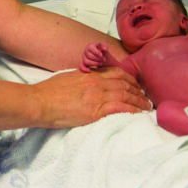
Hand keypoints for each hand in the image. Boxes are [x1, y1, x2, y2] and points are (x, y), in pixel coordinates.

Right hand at [35, 67, 151, 127]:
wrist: (40, 102)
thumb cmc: (48, 92)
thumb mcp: (68, 78)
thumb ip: (82, 79)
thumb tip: (88, 82)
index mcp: (90, 74)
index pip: (116, 73)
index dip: (130, 79)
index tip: (136, 85)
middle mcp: (97, 83)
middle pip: (125, 84)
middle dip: (138, 91)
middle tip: (146, 98)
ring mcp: (97, 96)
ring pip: (126, 96)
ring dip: (139, 102)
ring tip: (147, 107)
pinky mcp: (95, 110)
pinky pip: (120, 108)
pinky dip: (132, 110)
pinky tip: (138, 114)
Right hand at [79, 41, 112, 71]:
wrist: (102, 56)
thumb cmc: (102, 50)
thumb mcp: (104, 46)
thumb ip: (105, 46)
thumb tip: (104, 49)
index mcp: (90, 46)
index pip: (91, 48)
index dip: (96, 52)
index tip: (101, 55)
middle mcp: (86, 51)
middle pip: (90, 56)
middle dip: (98, 59)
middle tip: (104, 60)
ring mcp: (84, 57)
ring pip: (86, 61)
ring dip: (94, 64)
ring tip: (101, 64)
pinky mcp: (83, 63)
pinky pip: (81, 66)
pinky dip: (84, 69)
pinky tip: (89, 70)